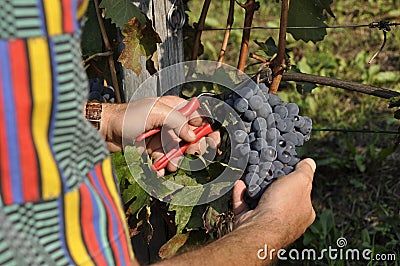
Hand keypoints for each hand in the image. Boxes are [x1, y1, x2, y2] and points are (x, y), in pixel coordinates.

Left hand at [99, 96, 219, 173]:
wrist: (105, 131)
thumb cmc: (127, 116)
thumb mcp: (154, 113)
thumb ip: (177, 121)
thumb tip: (192, 135)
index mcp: (174, 108)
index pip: (199, 117)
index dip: (207, 129)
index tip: (213, 142)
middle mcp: (171, 122)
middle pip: (192, 136)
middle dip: (193, 147)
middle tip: (189, 153)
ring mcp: (163, 136)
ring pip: (179, 151)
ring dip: (177, 159)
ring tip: (170, 164)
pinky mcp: (154, 148)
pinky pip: (166, 159)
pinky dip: (164, 166)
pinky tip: (159, 168)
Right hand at [233, 158, 315, 248]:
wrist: (260, 229)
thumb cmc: (283, 207)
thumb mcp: (300, 181)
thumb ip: (305, 171)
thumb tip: (310, 163)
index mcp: (304, 212)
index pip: (302, 192)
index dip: (295, 179)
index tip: (286, 168)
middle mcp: (287, 220)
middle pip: (280, 196)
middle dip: (271, 183)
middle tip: (266, 171)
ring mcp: (267, 223)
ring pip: (260, 201)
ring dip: (254, 186)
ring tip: (251, 174)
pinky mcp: (250, 223)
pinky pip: (244, 205)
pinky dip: (241, 194)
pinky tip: (240, 184)